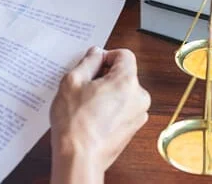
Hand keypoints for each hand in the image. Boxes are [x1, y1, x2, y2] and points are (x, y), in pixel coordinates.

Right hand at [50, 47, 149, 183]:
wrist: (79, 157)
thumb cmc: (75, 123)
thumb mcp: (73, 81)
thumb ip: (88, 62)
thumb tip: (96, 53)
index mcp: (127, 82)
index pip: (124, 55)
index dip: (106, 56)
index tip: (93, 65)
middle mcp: (138, 97)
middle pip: (124, 74)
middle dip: (105, 76)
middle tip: (84, 86)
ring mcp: (138, 115)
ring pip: (123, 92)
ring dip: (107, 92)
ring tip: (86, 104)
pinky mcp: (133, 128)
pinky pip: (123, 108)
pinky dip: (110, 108)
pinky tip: (92, 116)